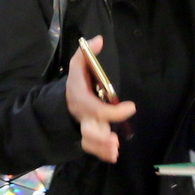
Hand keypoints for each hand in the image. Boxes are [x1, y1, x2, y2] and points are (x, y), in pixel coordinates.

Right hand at [65, 34, 135, 163]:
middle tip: (114, 140)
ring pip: (89, 142)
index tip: (132, 107)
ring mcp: (84, 127)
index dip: (115, 111)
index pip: (97, 108)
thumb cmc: (77, 81)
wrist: (63, 100)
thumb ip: (88, 52)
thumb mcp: (78, 64)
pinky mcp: (88, 135)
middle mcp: (82, 115)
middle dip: (100, 137)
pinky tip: (113, 156)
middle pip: (88, 130)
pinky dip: (101, 153)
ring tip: (115, 151)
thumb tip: (100, 39)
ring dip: (101, 148)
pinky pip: (91, 148)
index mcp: (81, 98)